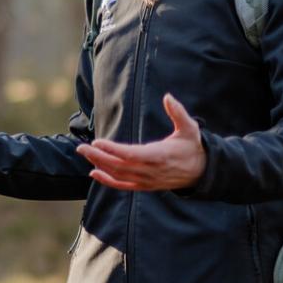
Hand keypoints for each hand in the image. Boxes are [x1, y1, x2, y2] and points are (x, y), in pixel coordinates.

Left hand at [76, 93, 205, 191]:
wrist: (201, 171)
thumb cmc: (193, 146)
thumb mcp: (190, 128)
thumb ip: (178, 112)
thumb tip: (168, 96)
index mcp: (160, 156)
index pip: (131, 155)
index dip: (113, 150)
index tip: (97, 142)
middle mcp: (151, 171)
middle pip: (119, 166)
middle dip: (98, 157)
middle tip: (80, 148)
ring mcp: (147, 180)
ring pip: (118, 175)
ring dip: (99, 165)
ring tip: (84, 154)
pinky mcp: (145, 185)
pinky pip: (123, 186)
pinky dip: (108, 181)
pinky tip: (94, 173)